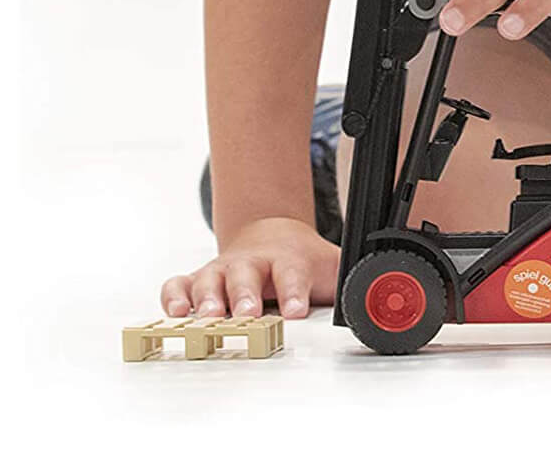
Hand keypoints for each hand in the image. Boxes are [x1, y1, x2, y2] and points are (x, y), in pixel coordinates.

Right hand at [160, 217, 339, 319]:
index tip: (296, 310)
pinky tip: (174, 313)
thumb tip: (377, 301)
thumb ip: (350, 283)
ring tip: (206, 317)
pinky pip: (178, 284)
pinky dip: (173, 296)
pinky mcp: (198, 280)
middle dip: (245, 295)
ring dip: (207, 298)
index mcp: (287, 260)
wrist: (272, 232)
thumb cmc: (300, 259)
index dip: (294, 292)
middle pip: (246, 276)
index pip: (292, 274)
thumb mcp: (329, 268)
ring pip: (209, 279)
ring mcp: (222, 270)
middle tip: (247, 313)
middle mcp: (252, 263)